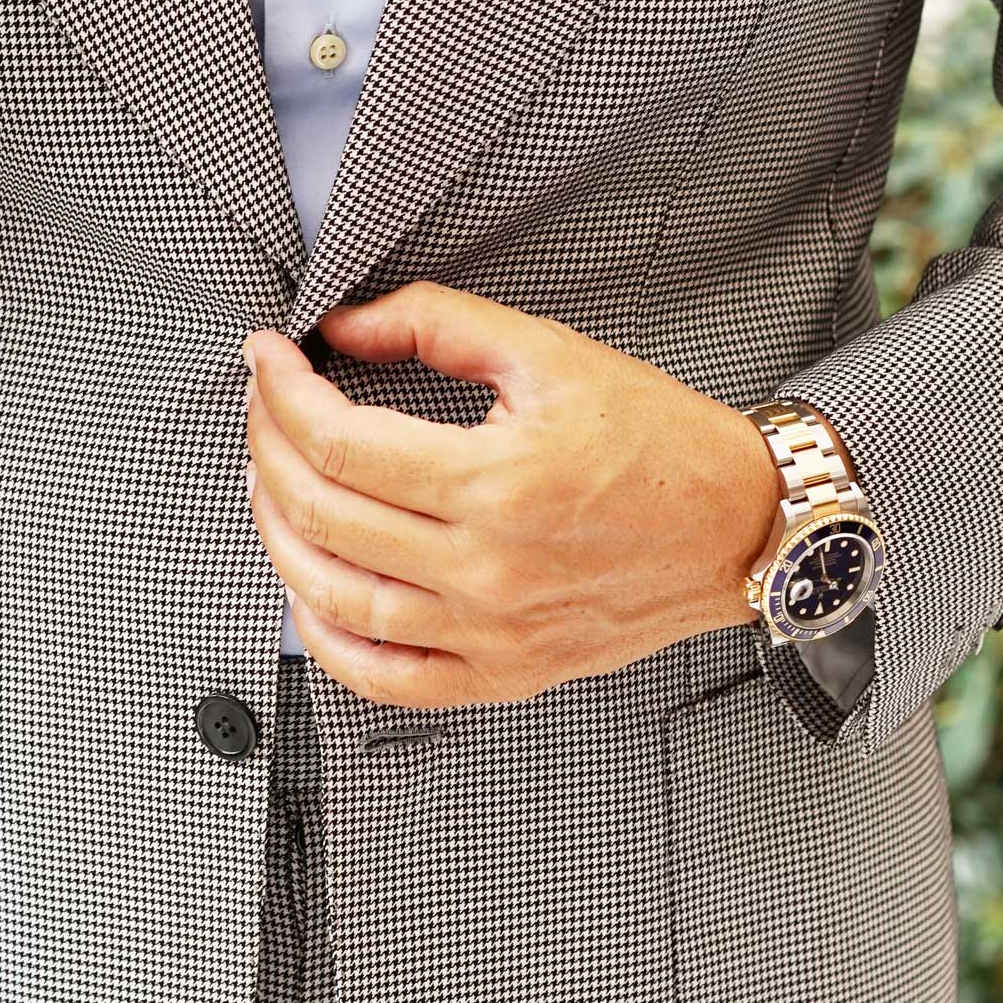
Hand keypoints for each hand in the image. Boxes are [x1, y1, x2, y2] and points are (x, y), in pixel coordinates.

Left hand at [242, 281, 782, 707]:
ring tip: (271, 484)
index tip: (267, 361)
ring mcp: (492, 634)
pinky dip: (325, 640)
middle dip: (268, 448)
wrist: (738, 526)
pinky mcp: (504, 675)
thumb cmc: (658, 443)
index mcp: (499, 483)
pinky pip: (385, 678)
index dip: (282, 395)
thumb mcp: (551, 355)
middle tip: (264, 409)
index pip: (341, 444)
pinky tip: (307, 590)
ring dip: (278, 537)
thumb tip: (344, 327)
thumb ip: (439, 325)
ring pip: (335, 600)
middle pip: (323, 516)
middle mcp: (489, 569)